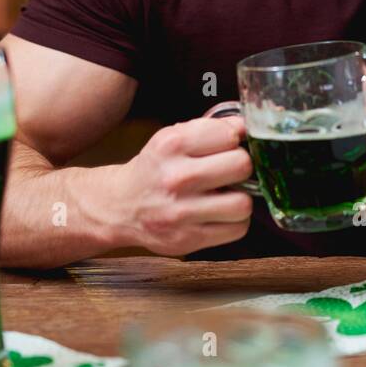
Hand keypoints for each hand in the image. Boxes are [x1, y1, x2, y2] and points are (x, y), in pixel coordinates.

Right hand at [117, 115, 254, 255]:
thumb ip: (210, 128)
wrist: (120, 206)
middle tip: (230, 171)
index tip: (228, 145)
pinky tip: (220, 213)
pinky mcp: (188, 239)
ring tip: (227, 195)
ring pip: (243, 203)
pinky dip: (235, 221)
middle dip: (240, 166)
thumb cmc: (154, 170)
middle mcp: (176, 177)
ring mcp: (181, 212)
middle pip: (241, 166)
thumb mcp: (172, 137)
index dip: (235, 139)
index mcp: (171, 145)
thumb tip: (245, 127)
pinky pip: (237, 229)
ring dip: (241, 198)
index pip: (229, 134)